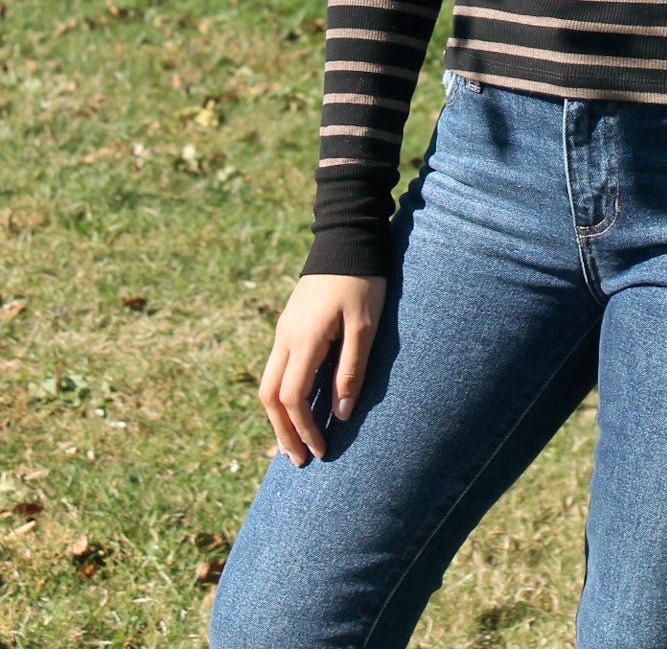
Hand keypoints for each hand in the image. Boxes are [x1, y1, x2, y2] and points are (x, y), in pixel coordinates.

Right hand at [258, 274, 386, 465]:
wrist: (347, 238)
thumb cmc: (362, 281)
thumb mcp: (364, 325)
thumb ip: (351, 369)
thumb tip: (341, 414)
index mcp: (303, 339)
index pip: (292, 398)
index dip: (304, 429)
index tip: (321, 451)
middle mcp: (284, 337)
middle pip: (270, 397)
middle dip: (282, 432)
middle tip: (298, 460)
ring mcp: (284, 330)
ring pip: (269, 383)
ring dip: (280, 417)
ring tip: (294, 444)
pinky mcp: (290, 325)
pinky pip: (278, 369)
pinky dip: (283, 396)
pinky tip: (298, 408)